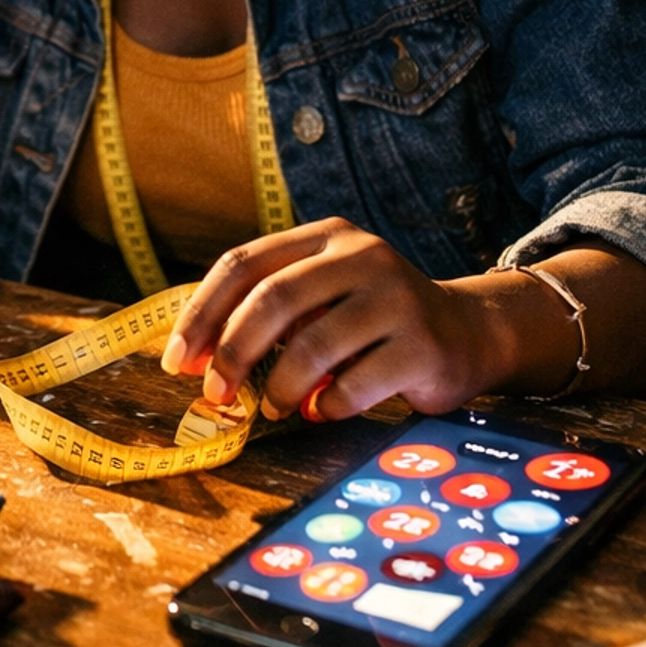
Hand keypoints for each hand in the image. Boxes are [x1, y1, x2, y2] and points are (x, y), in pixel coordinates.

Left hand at [159, 217, 509, 420]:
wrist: (468, 333)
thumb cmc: (373, 320)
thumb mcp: (325, 293)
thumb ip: (269, 310)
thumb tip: (193, 356)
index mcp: (327, 237)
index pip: (245, 263)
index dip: (202, 313)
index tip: (177, 359)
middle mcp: (363, 256)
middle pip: (274, 300)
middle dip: (232, 352)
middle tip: (213, 393)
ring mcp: (397, 299)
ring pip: (312, 347)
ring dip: (279, 387)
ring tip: (273, 407)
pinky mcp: (422, 346)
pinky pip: (353, 386)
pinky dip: (324, 406)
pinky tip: (319, 410)